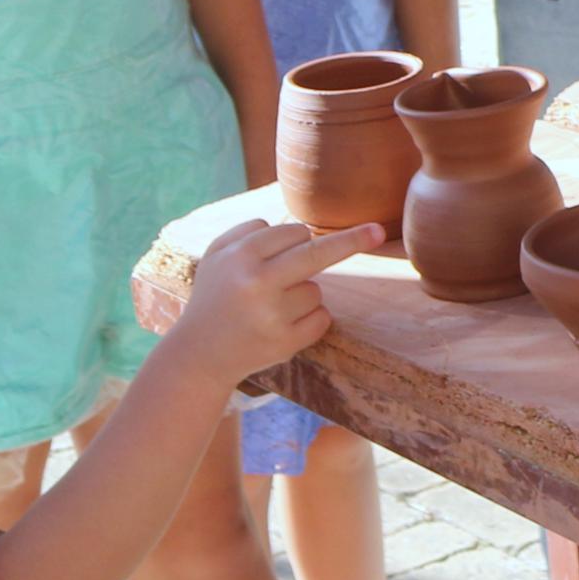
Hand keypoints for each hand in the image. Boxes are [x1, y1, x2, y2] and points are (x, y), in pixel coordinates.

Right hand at [166, 219, 381, 385]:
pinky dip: (309, 320)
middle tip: (379, 233)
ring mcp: (273, 315)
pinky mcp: (285, 343)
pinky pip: (321, 318)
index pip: (293, 233)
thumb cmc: (215, 295)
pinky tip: (278, 327)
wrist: (199, 354)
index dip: (296, 240)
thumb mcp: (217, 254)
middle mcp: (257, 283)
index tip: (321, 233)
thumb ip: (249, 230)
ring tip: (266, 309)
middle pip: (317, 254)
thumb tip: (297, 225)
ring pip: (316, 290)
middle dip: (352, 240)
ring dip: (301, 295)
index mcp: (240, 256)